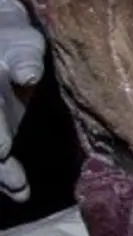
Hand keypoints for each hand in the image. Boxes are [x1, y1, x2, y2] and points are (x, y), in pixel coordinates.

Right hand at [0, 0, 43, 201]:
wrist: (6, 44)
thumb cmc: (16, 43)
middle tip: (13, 182)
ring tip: (20, 192)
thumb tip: (27, 75)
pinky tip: (20, 192)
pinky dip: (6, 177)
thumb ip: (24, 60)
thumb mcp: (22, 45)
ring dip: (1, 176)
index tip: (2, 150)